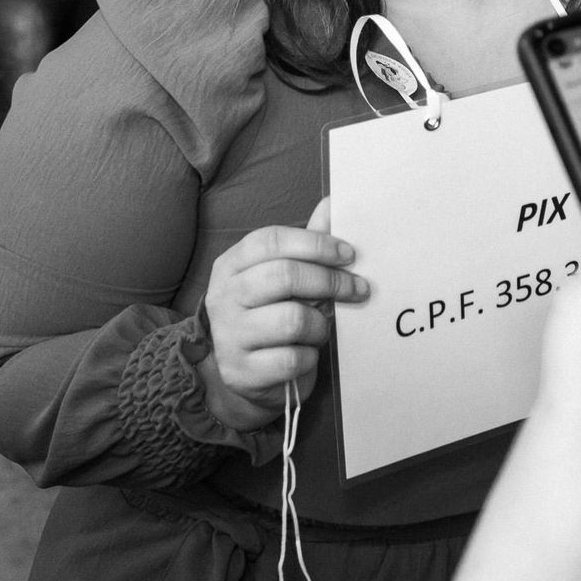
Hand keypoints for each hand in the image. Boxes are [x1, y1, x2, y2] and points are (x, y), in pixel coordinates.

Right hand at [197, 197, 368, 430]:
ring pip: (292, 320)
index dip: (315, 244)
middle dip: (330, 281)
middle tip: (358, 289)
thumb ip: (307, 244)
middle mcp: (222, 297)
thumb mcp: (286, 277)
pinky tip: (306, 353)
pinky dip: (310, 356)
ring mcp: (228, 336)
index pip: (270, 241)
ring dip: (320, 325)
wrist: (250, 377)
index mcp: (231, 265)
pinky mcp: (241, 372)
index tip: (349, 254)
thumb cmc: (273, 316)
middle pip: (283, 276)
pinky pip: (291, 359)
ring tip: (321, 328)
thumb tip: (333, 203)